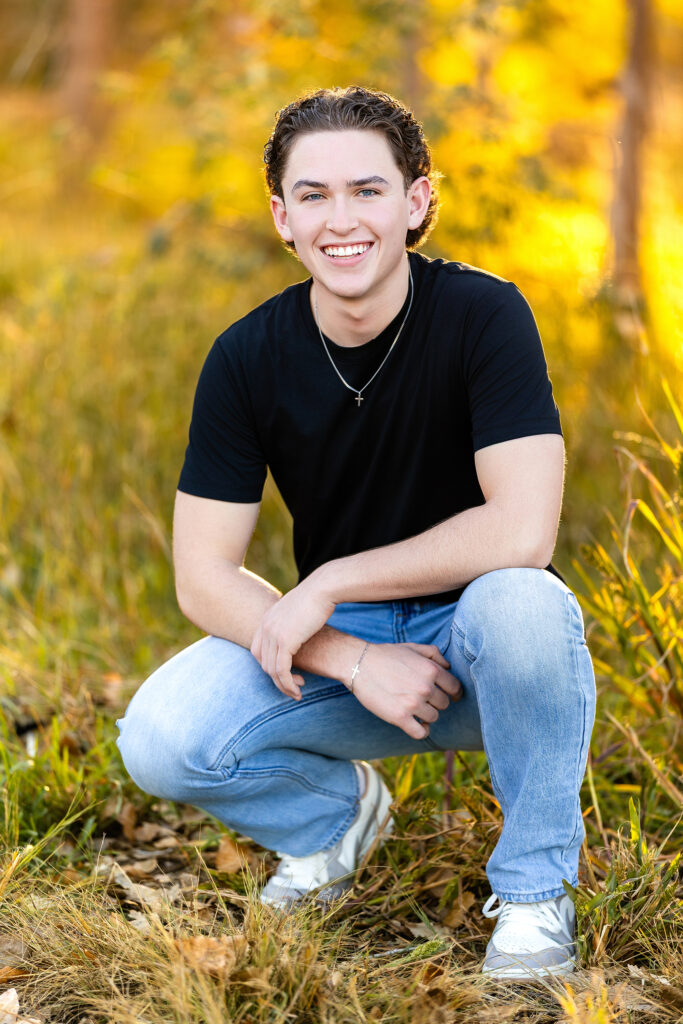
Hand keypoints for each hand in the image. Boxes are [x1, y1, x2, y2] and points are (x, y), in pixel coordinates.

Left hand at [250, 576, 335, 699]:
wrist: (323, 588)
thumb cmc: (317, 598)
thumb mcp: (298, 611)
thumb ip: (291, 623)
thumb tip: (295, 631)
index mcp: (266, 620)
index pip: (257, 650)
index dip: (269, 665)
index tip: (285, 672)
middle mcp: (265, 627)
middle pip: (263, 662)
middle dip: (277, 679)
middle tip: (293, 687)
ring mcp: (273, 634)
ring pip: (271, 670)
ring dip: (283, 685)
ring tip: (297, 693)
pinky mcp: (285, 641)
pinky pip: (281, 670)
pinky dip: (288, 683)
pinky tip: (299, 689)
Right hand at [350, 642, 461, 739]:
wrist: (359, 664)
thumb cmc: (386, 655)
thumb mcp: (413, 647)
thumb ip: (435, 655)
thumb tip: (448, 668)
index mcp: (431, 670)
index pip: (455, 688)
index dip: (453, 692)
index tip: (449, 696)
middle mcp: (425, 687)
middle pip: (444, 704)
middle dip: (436, 701)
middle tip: (422, 697)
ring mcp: (413, 703)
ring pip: (434, 717)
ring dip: (426, 714)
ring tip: (414, 707)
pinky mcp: (400, 717)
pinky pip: (421, 732)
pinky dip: (422, 730)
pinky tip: (416, 724)